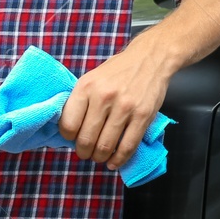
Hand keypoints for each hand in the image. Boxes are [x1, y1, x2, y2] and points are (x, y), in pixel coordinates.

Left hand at [58, 43, 171, 170]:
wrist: (150, 57)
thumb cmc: (118, 70)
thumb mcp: (92, 78)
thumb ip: (81, 101)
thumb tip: (69, 131)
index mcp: (87, 86)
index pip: (68, 125)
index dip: (68, 138)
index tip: (73, 139)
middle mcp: (104, 96)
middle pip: (86, 139)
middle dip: (83, 152)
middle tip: (86, 152)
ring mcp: (125, 107)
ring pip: (105, 146)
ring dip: (100, 157)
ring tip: (100, 156)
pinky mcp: (143, 115)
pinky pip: (127, 147)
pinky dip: (119, 160)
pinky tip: (114, 161)